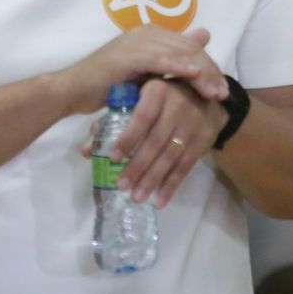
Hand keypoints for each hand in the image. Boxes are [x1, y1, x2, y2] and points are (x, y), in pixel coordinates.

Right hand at [57, 26, 228, 118]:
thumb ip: (171, 60)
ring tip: (215, 93)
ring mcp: (138, 42)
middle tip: (223, 94)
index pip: (191, 48)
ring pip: (180, 55)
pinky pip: (160, 60)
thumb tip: (204, 37)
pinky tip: (195, 75)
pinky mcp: (129, 55)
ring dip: (201, 74)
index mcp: (152, 34)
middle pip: (190, 50)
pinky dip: (179, 66)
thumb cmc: (107, 85)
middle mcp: (147, 33)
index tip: (223, 89)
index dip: (209, 67)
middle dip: (210, 73)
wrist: (72, 91)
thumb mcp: (145, 73)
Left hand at [88, 77, 227, 207]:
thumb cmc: (162, 98)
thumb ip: (112, 121)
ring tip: (137, 197)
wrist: (206, 96)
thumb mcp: (139, 97)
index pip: (142, 117)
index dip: (128, 138)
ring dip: (153, 179)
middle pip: (156, 141)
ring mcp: (193, 124)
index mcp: (158, 92)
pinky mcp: (204, 139)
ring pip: (171, 156)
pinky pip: (186, 165)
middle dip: (138, 166)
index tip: (114, 158)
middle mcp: (179, 106)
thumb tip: (86, 150)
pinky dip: (172, 185)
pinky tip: (159, 201)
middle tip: (122, 186)